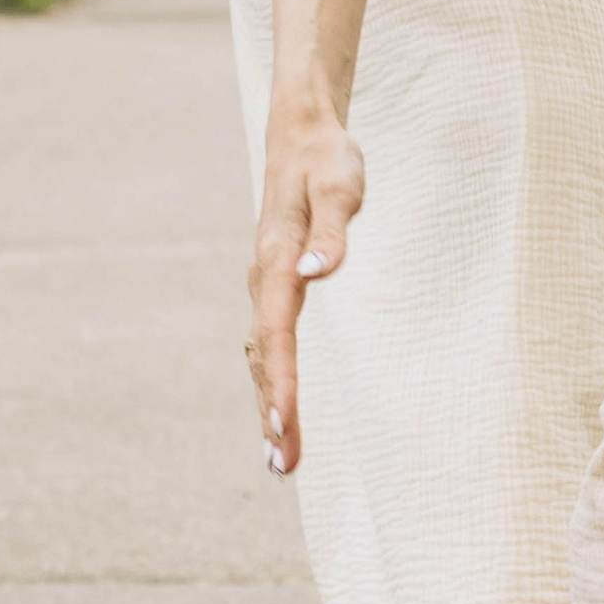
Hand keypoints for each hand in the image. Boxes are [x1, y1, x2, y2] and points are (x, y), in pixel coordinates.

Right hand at [248, 116, 365, 474]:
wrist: (302, 136)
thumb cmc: (327, 160)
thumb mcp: (340, 186)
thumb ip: (332, 231)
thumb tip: (318, 273)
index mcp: (278, 260)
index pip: (277, 333)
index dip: (281, 381)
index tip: (285, 423)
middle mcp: (264, 280)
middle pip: (265, 357)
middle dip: (272, 411)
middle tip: (283, 466)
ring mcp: (265, 286)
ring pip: (263, 357)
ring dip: (269, 406)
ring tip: (281, 460)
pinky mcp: (275, 288)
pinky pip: (268, 346)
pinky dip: (271, 383)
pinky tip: (278, 412)